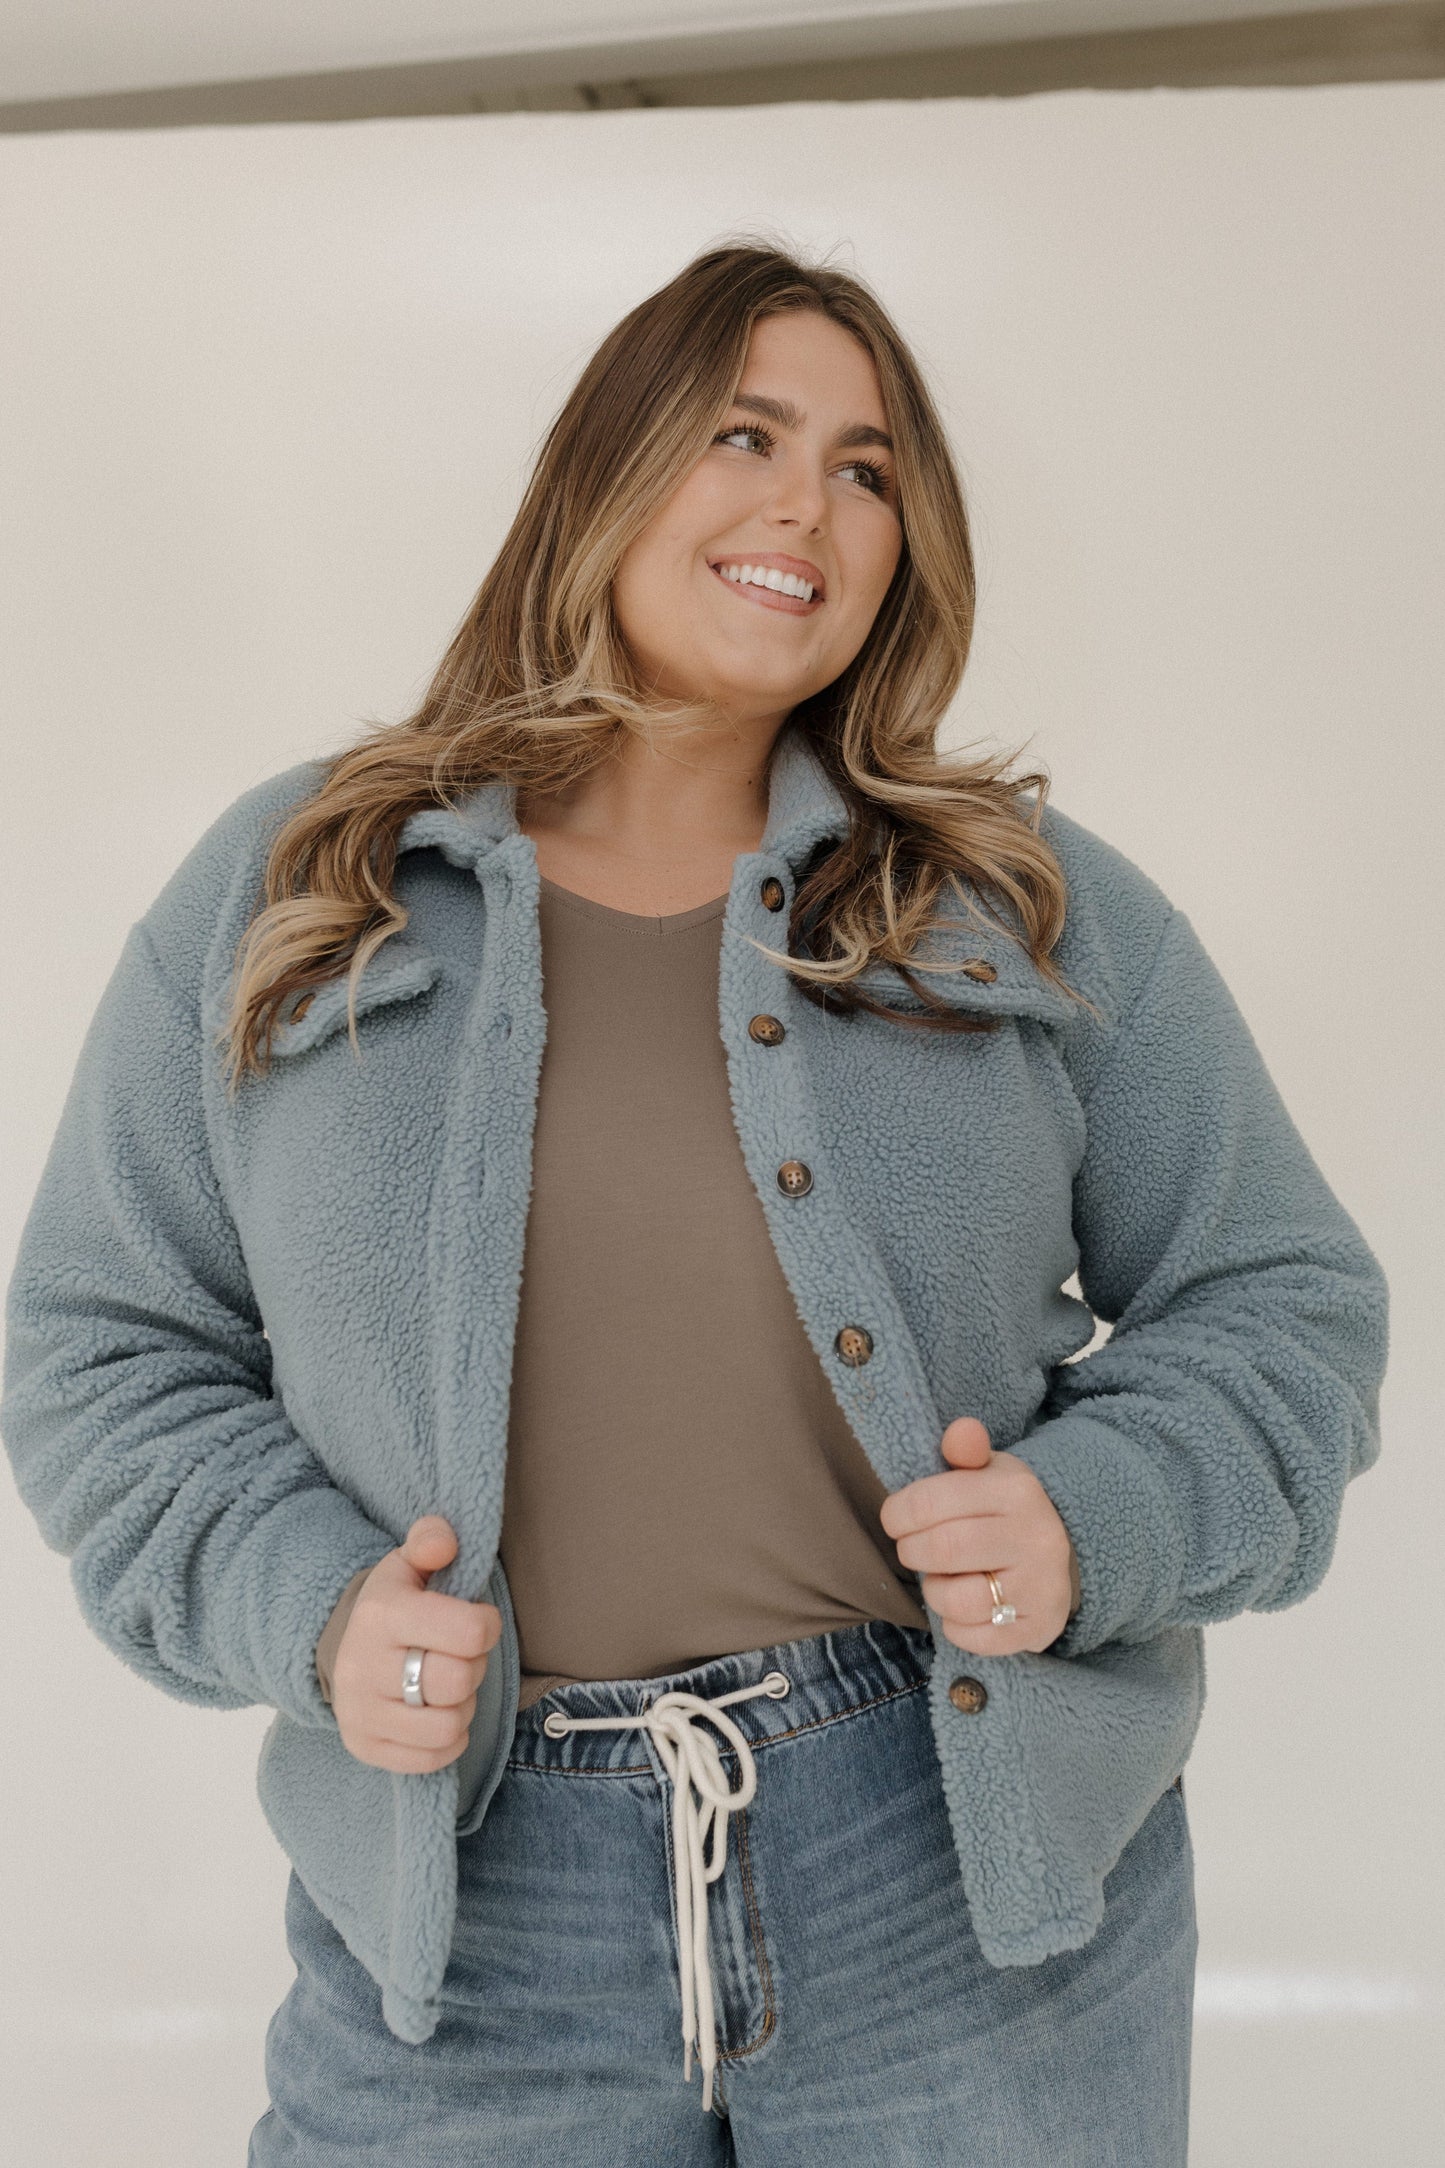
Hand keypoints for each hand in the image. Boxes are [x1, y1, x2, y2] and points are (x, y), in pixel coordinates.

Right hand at [331, 1516, 502, 1772]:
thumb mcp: (408, 1563)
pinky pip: (433, 1759)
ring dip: (461, 1706)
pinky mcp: (364, 1747)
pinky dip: (447, 1740)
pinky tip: (435, 1713)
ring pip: (449, 1725)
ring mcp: (360, 1712)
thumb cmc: (394, 1604)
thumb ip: (431, 1540)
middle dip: (474, 1667)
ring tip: (445, 1685)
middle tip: (460, 1655)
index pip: (469, 1632)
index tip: (478, 1621)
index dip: (487, 1626)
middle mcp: (363, 1666)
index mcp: (381, 1615)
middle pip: (459, 1681)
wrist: (343, 1647)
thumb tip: (445, 1543)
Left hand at [879, 1418, 1077, 1655]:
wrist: (1063, 1555)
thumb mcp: (990, 1472)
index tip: (895, 1519)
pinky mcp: (1037, 1628)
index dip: (899, 1514)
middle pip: (942, 1550)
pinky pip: (972, 1637)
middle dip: (912, 1551)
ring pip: (956, 1600)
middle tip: (914, 1549)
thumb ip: (965, 1451)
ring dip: (934, 1591)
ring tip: (943, 1578)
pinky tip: (964, 1606)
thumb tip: (962, 1431)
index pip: (932, 1501)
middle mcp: (1035, 1538)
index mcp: (1018, 1491)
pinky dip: (955, 1625)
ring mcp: (1040, 1587)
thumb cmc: (1005, 1511)